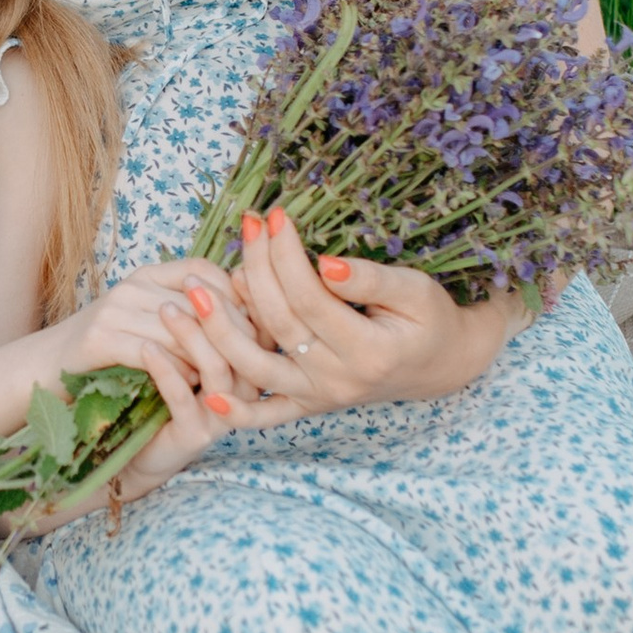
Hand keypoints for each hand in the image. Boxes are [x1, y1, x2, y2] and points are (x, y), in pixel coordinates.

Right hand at [56, 270, 261, 438]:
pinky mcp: (100, 339)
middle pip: (198, 301)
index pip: (204, 270)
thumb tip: (242, 322)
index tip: (257, 325)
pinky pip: (153, 354)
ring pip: (180, 331)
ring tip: (226, 378)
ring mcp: (114, 310)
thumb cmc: (104, 351)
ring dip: (206, 358)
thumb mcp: (147, 323)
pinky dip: (176, 372)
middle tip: (254, 360)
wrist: (45, 368)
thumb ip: (185, 315)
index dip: (235, 295)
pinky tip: (191, 388)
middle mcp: (132, 285)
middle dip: (229, 333)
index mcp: (147, 274)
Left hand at [225, 208, 526, 413]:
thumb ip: (372, 279)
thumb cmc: (429, 319)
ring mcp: (318, 397)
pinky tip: (205, 391)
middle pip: (278, 322)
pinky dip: (236, 409)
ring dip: (218, 330)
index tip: (275, 217)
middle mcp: (337, 380)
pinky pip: (265, 415)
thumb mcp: (415, 291)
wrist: (438, 366)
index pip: (309, 298)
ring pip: (256, 366)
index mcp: (368, 350)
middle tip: (244, 228)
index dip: (286, 256)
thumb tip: (323, 264)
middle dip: (256, 269)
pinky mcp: (306, 406)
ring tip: (194, 289)